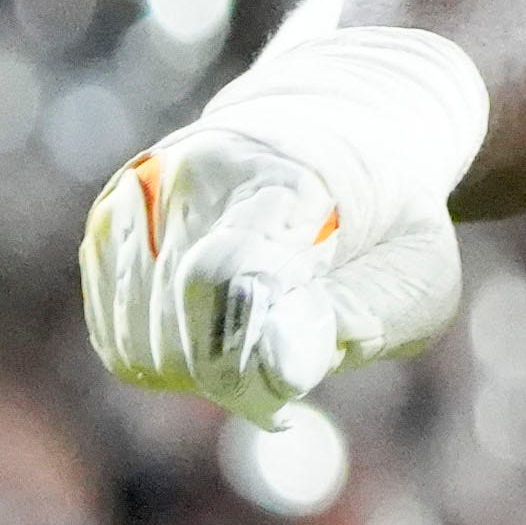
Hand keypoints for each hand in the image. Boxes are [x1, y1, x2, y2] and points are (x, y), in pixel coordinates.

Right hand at [79, 122, 461, 422]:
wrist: (332, 138)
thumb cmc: (389, 220)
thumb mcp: (418, 265)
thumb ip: (361, 312)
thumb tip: (285, 370)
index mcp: (279, 172)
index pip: (228, 273)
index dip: (248, 345)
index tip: (286, 386)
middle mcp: (188, 176)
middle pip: (180, 323)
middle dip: (242, 374)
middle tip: (294, 368)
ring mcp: (136, 201)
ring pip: (143, 343)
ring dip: (208, 373)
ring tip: (265, 344)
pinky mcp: (107, 234)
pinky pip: (121, 342)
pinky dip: (174, 363)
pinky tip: (222, 337)